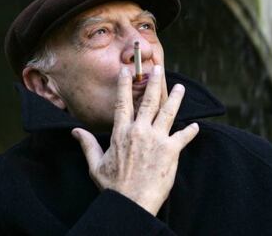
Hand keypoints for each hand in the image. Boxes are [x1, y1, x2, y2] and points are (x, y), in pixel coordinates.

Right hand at [72, 65, 198, 215]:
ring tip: (180, 87)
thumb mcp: (95, 165)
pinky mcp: (171, 152)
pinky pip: (183, 137)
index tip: (127, 71)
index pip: (122, 103)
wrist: (131, 203)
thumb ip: (87, 144)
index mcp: (121, 133)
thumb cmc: (113, 186)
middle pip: (148, 102)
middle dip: (154, 83)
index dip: (124, 85)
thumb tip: (75, 131)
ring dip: (175, 98)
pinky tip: (196, 126)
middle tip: (159, 68)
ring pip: (167, 113)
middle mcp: (140, 131)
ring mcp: (157, 140)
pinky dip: (190, 131)